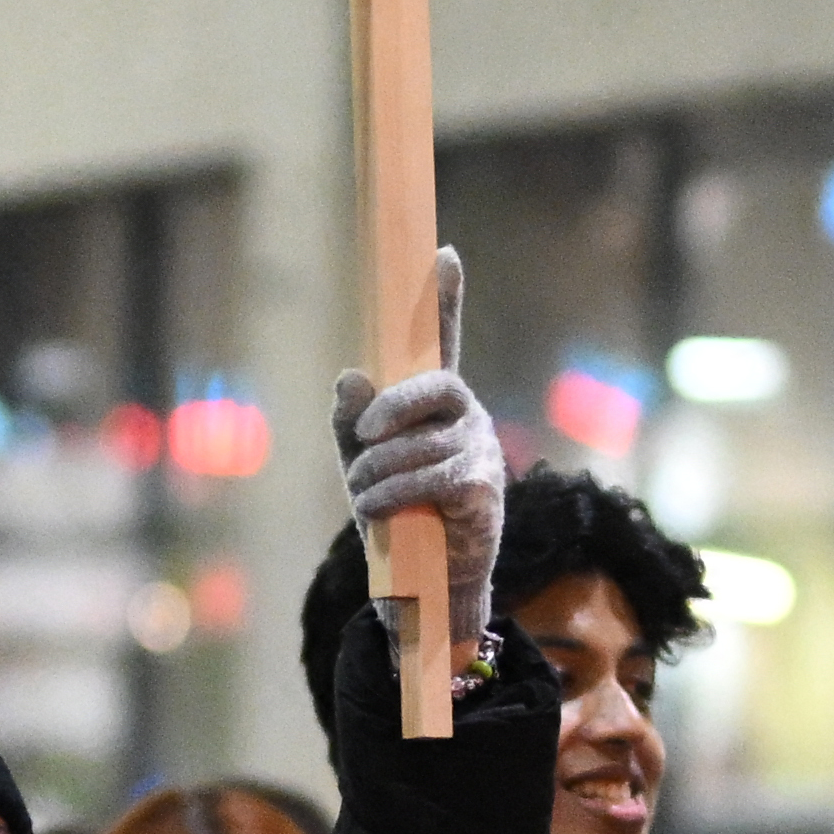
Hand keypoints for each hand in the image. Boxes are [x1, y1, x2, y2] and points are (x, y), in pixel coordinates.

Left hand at [328, 247, 498, 584]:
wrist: (427, 580)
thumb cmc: (396, 512)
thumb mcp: (362, 464)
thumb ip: (353, 422)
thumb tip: (350, 376)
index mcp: (438, 403)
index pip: (445, 341)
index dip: (446, 298)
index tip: (443, 253)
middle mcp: (468, 416)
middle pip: (433, 387)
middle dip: (390, 409)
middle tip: (364, 437)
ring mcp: (481, 449)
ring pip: (420, 444)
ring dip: (378, 473)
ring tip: (362, 496)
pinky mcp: (483, 487)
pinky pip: (431, 477)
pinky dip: (391, 495)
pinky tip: (375, 512)